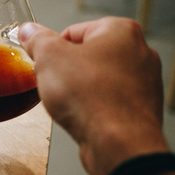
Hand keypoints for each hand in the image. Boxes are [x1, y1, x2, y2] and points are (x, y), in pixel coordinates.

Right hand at [19, 17, 168, 174]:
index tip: (42, 64)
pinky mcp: (142, 109)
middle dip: (68, 70)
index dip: (52, 50)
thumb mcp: (50, 59)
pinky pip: (110, 102)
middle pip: (88, 55)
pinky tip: (85, 118)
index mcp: (121, 30)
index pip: (74, 31)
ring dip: (81, 90)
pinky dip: (96, 108)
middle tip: (55, 85)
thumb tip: (29, 30)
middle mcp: (140, 52)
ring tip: (71, 105)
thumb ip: (38, 40)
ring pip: (100, 80)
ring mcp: (145, 82)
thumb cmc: (91, 98)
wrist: (119, 144)